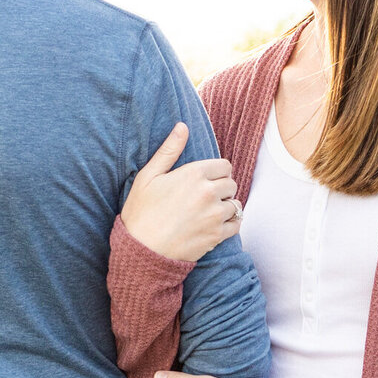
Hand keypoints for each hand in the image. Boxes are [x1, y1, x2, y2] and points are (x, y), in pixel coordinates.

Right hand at [121, 123, 242, 263]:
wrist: (141, 251)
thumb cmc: (141, 212)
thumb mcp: (148, 176)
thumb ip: (169, 150)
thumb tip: (182, 126)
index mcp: (193, 174)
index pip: (224, 165)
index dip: (216, 172)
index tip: (205, 180)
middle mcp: (208, 193)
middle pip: (232, 183)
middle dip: (222, 188)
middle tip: (205, 196)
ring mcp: (215, 215)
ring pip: (235, 204)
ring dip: (226, 206)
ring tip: (208, 211)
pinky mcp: (217, 236)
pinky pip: (237, 224)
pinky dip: (230, 223)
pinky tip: (214, 224)